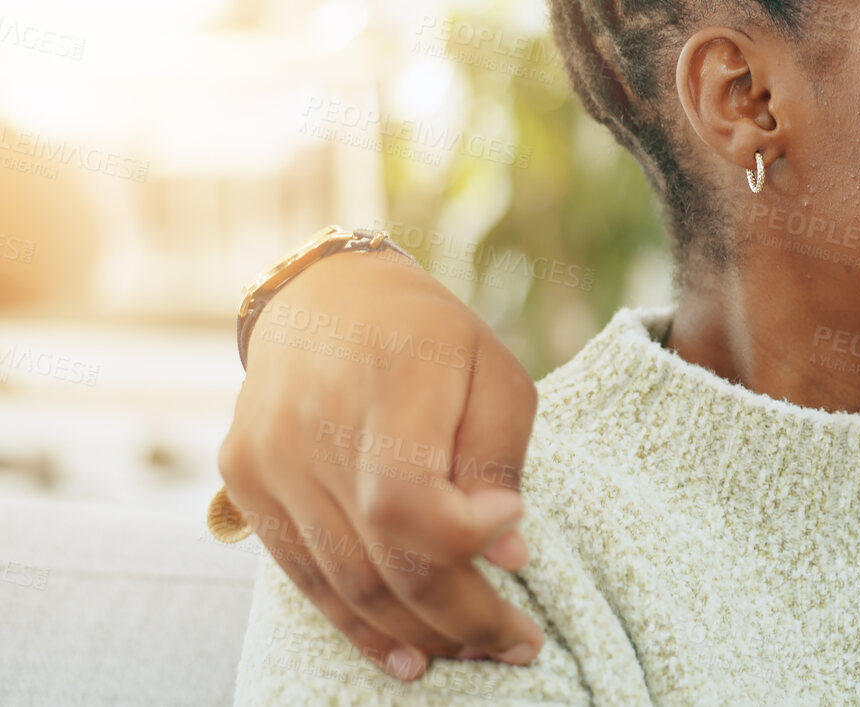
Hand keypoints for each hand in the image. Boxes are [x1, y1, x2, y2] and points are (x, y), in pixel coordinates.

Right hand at [216, 248, 544, 679]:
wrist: (324, 299)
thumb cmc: (431, 338)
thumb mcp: (493, 372)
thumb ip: (498, 460)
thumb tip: (506, 553)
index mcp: (389, 376)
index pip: (406, 498)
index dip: (465, 537)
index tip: (520, 537)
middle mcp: (313, 422)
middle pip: (382, 556)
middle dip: (461, 616)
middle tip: (518, 643)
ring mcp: (269, 456)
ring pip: (344, 581)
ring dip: (415, 633)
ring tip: (475, 652)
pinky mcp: (245, 481)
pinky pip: (305, 576)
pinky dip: (358, 624)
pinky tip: (407, 654)